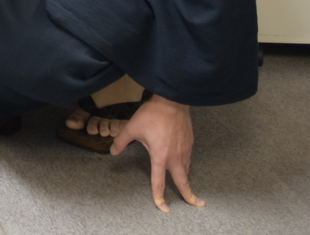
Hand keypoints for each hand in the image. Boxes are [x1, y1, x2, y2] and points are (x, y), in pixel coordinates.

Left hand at [112, 96, 202, 212]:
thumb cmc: (152, 115)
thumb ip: (121, 141)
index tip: (164, 208)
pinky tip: (183, 165)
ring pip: (187, 170)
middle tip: (197, 204)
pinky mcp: (190, 143)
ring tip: (187, 187)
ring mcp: (185, 150)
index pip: (159, 182)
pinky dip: (187, 165)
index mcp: (160, 157)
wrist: (172, 101)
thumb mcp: (132, 128)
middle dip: (190, 195)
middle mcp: (175, 157)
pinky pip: (189, 159)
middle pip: (184, 181)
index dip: (160, 197)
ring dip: (187, 179)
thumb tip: (113, 151)